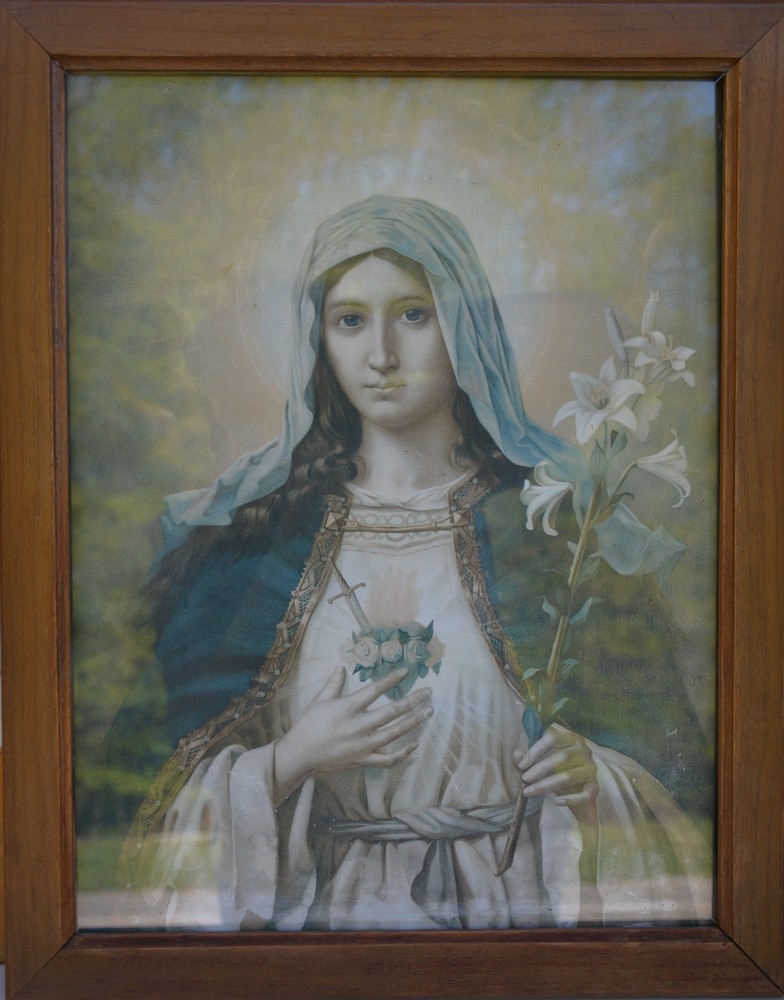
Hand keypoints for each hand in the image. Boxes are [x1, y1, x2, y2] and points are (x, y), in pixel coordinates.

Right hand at [273, 666, 432, 802]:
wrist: (301, 755)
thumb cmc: (308, 725)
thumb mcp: (320, 700)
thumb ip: (334, 683)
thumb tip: (341, 666)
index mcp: (349, 707)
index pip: (375, 690)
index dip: (392, 679)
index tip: (406, 671)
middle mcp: (360, 725)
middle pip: (393, 711)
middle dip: (413, 701)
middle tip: (428, 692)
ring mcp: (364, 745)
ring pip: (395, 733)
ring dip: (414, 721)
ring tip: (428, 711)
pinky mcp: (363, 760)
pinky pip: (388, 759)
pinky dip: (403, 753)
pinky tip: (414, 744)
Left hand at [512, 723, 597, 818]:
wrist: (577, 792)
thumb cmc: (556, 772)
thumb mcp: (540, 764)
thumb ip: (527, 759)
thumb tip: (516, 753)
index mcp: (570, 738)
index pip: (553, 738)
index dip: (535, 751)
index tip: (521, 765)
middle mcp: (584, 751)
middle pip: (561, 757)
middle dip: (539, 769)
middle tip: (524, 779)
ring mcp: (591, 769)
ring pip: (568, 776)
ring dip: (546, 785)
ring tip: (529, 792)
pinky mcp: (595, 787)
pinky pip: (585, 795)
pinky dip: (570, 799)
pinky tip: (557, 802)